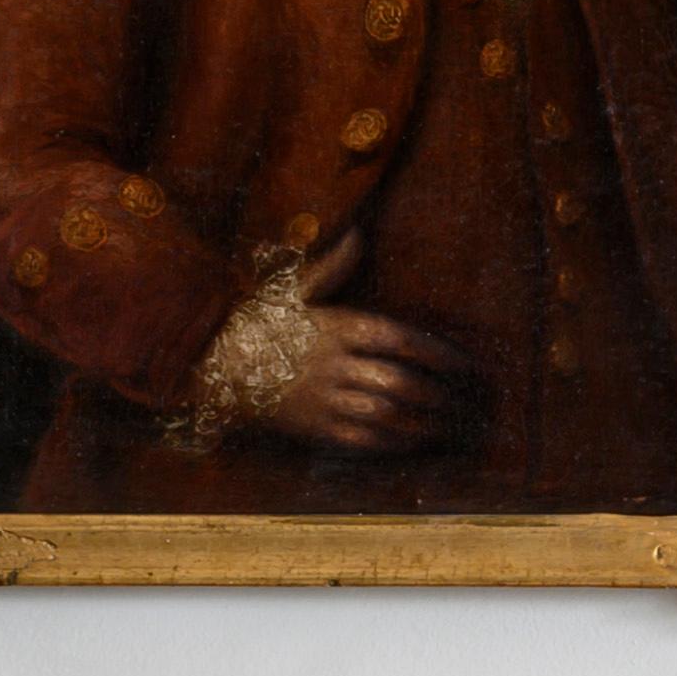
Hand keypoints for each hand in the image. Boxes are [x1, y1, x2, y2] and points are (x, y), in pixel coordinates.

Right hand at [260, 228, 486, 456]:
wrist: (213, 365)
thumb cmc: (259, 323)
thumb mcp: (293, 288)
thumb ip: (332, 266)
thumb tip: (357, 232)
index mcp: (336, 327)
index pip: (399, 339)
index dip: (436, 354)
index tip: (463, 365)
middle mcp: (333, 364)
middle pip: (399, 382)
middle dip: (436, 394)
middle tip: (461, 401)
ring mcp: (323, 399)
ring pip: (385, 414)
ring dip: (422, 423)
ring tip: (447, 426)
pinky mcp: (314, 428)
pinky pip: (362, 440)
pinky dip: (393, 443)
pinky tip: (413, 442)